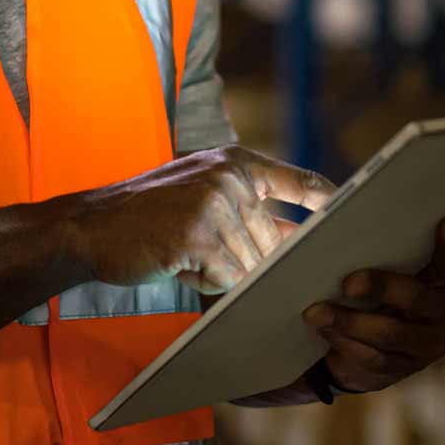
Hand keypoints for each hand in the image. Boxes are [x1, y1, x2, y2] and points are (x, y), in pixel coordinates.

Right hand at [66, 146, 335, 293]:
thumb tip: (304, 245)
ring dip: (222, 273)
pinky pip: (226, 279)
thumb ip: (251, 212)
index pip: (303, 183)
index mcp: (236, 162)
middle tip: (209, 258)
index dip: (332, 206)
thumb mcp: (202, 196)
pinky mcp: (197, 236)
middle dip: (252, 263)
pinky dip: (205, 282)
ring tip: (183, 254)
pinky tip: (177, 264)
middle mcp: (230, 177)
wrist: (88, 225)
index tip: (356, 226)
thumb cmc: (149, 218)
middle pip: (274, 242)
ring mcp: (214, 205)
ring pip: (251, 265)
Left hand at [304, 215, 444, 392]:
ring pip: (390, 334)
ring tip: (316, 311)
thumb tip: (332, 222)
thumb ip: (383, 249)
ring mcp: (426, 346)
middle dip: (381, 288)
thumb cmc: (377, 290)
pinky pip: (374, 358)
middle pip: (417, 299)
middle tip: (348, 283)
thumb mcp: (387, 267)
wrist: (364, 343)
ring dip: (349, 322)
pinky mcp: (403, 369)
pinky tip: (324, 329)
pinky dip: (345, 342)